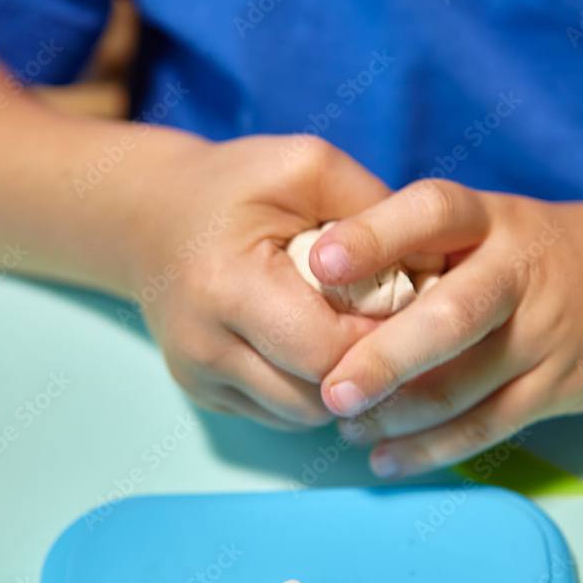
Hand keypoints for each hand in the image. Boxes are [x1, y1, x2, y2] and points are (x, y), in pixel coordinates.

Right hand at [128, 135, 389, 429]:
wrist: (149, 214)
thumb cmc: (236, 185)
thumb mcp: (309, 167)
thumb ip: (371, 208)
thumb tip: (433, 268)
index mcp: (226, 285)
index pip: (327, 350)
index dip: (379, 336)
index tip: (406, 304)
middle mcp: (202, 346)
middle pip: (318, 396)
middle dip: (366, 366)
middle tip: (391, 324)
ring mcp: (198, 378)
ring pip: (302, 415)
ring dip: (340, 383)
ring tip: (354, 331)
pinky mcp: (203, 394)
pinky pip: (280, 413)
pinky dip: (311, 388)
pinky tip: (319, 343)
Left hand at [310, 179, 582, 474]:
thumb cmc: (550, 253)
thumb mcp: (500, 225)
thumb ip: (431, 250)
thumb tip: (325, 287)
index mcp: (496, 219)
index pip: (433, 211)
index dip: (376, 234)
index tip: (320, 263)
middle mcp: (522, 271)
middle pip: (451, 316)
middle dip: (384, 358)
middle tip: (330, 390)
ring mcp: (546, 332)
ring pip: (466, 384)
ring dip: (399, 414)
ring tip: (348, 427)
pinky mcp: (561, 386)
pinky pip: (490, 425)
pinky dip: (435, 449)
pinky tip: (390, 460)